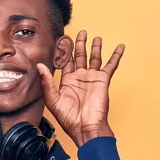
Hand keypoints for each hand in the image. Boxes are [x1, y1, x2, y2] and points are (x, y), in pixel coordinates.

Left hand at [36, 30, 124, 147]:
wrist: (85, 127)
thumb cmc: (68, 118)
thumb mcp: (52, 99)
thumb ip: (47, 82)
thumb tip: (39, 65)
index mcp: (66, 81)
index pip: (65, 62)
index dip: (64, 51)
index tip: (62, 40)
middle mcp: (79, 78)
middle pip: (80, 56)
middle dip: (80, 44)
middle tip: (80, 33)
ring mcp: (92, 78)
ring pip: (94, 58)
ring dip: (95, 47)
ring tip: (96, 37)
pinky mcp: (103, 80)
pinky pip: (111, 65)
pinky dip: (116, 55)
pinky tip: (120, 46)